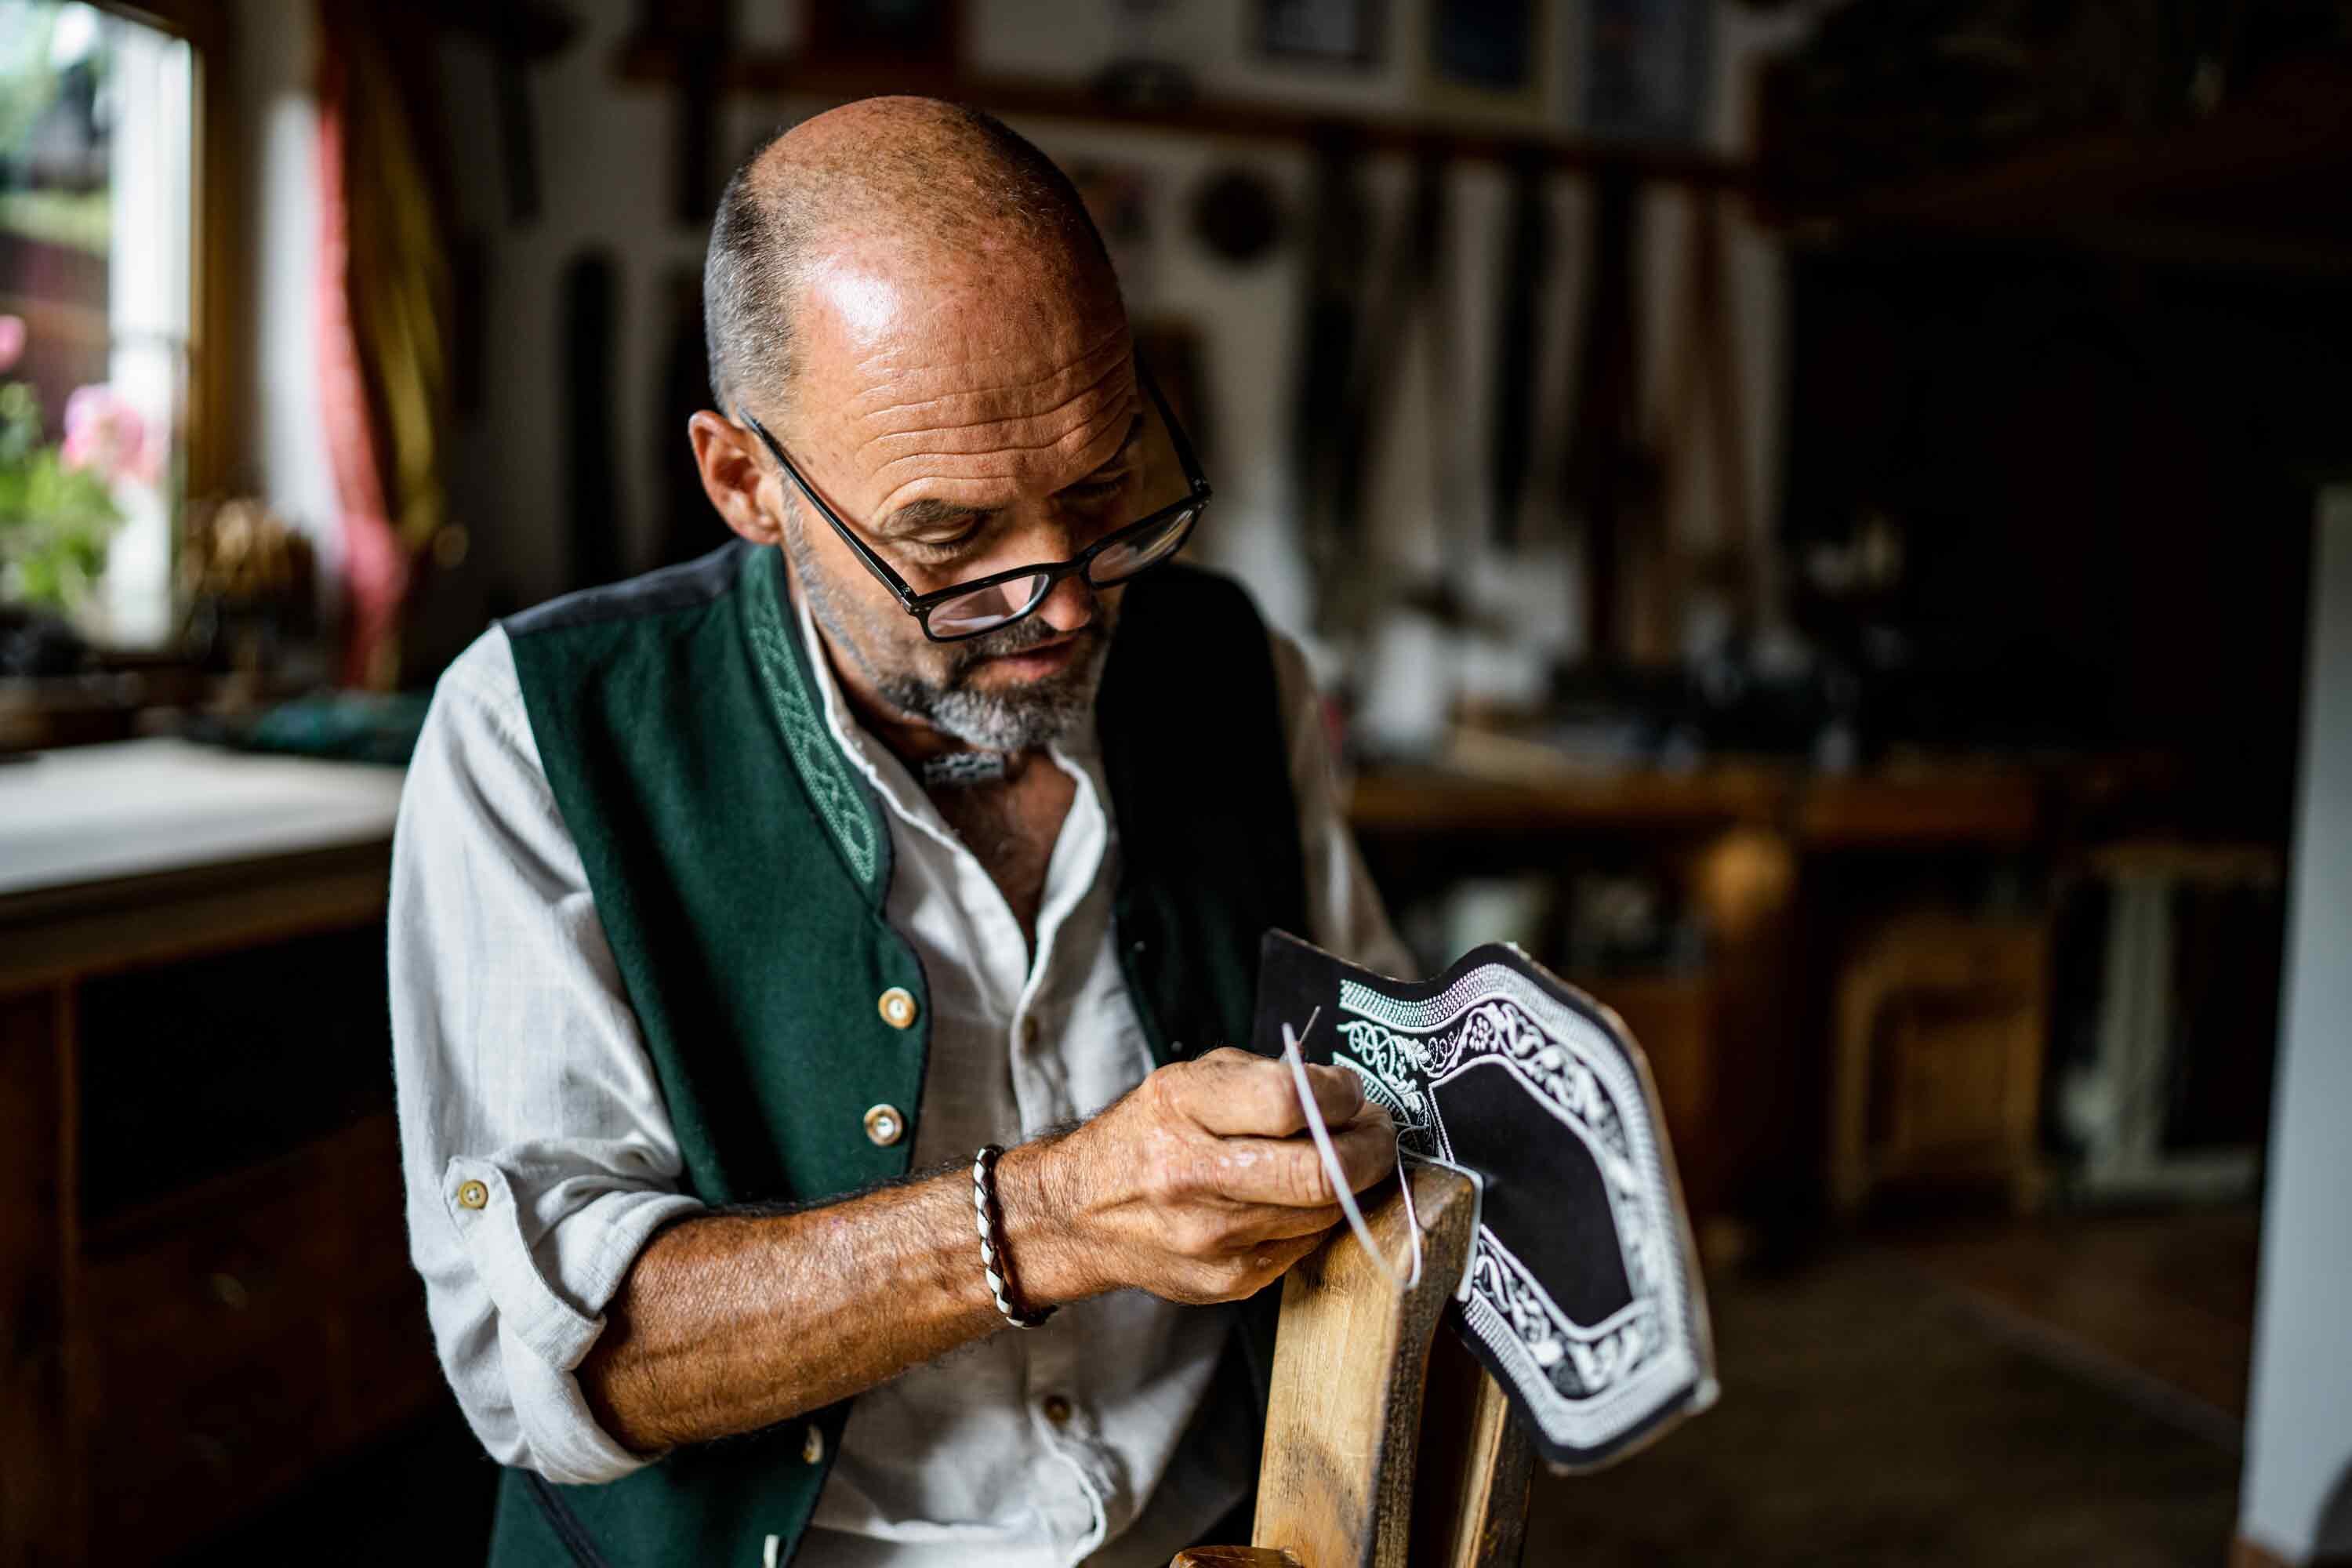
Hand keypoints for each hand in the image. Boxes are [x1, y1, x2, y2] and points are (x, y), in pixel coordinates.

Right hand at [998, 1047, 1396, 1306]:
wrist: (1080, 1213)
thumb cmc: (1147, 1134)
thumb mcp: (1190, 1079)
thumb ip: (1265, 1079)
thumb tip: (1346, 1098)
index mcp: (1181, 1108)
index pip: (1290, 1101)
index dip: (1340, 1095)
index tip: (1348, 1092)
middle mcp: (1192, 1176)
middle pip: (1322, 1172)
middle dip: (1372, 1147)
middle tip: (1378, 1131)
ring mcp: (1213, 1238)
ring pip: (1326, 1211)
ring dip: (1351, 1183)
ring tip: (1342, 1158)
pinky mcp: (1230, 1280)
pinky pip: (1307, 1244)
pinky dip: (1317, 1217)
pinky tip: (1298, 1198)